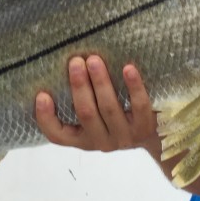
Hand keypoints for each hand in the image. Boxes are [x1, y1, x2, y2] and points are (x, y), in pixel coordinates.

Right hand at [35, 55, 161, 156]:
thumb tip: (66, 66)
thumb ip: (83, 101)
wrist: (158, 137)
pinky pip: (139, 105)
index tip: (41, 95)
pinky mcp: (145, 127)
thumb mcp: (98, 118)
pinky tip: (127, 68)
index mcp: (84, 138)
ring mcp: (124, 136)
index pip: (58, 136)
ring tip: (94, 59)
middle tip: (75, 61)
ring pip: (109, 108)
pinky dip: (133, 86)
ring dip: (100, 82)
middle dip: (79, 86)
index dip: (46, 118)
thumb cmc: (119, 117)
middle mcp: (102, 141)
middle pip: (86, 114)